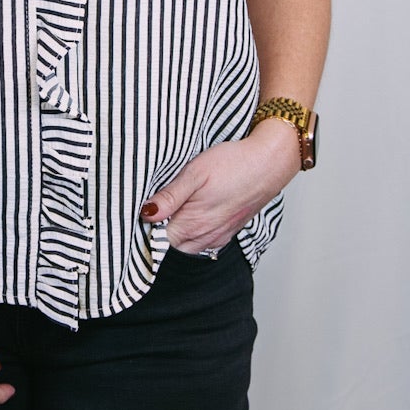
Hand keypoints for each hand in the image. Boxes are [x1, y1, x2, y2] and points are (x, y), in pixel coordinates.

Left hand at [140, 120, 301, 252]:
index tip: (139, 211)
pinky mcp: (227, 232)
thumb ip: (170, 197)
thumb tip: (146, 214)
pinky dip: (192, 234)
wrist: (270, 163)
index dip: (143, 227)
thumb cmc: (234, 164)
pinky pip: (202, 242)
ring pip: (185, 246)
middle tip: (153, 207)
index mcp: (191, 224)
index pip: (155, 240)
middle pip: (168, 246)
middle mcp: (204, 237)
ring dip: (175, 232)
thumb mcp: (195, 173)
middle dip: (157, 232)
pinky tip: (191, 214)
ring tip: (171, 209)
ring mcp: (217, 237)